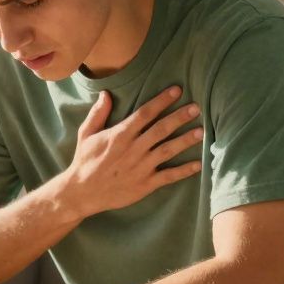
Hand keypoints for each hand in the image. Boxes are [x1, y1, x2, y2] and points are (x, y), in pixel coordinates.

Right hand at [59, 86, 202, 217]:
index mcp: (120, 135)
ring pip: (168, 150)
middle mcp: (133, 149)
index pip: (145, 113)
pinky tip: (198, 164)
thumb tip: (106, 93)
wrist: (82, 193)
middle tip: (196, 108)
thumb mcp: (86, 134)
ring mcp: (141, 167)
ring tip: (201, 131)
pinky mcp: (145, 184)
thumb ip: (98, 114)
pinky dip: (184, 171)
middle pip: (161, 129)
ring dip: (185, 140)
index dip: (162, 101)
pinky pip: (168, 176)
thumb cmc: (84, 161)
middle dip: (179, 117)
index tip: (176, 91)